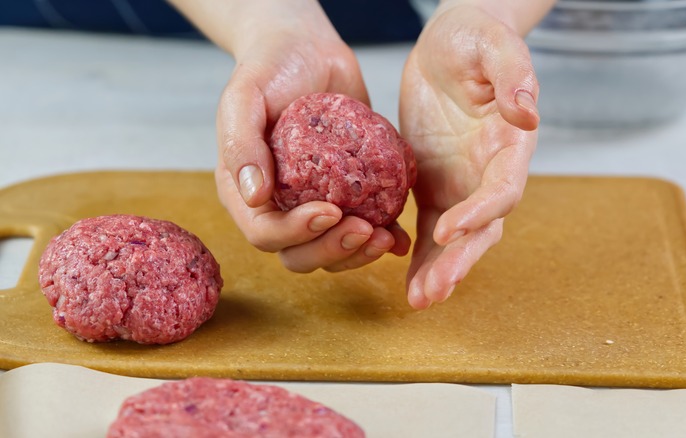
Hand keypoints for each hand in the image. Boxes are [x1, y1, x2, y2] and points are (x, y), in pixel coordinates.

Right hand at [200, 1, 410, 272]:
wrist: (306, 51)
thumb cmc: (268, 70)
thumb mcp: (245, 97)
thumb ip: (242, 143)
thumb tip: (254, 197)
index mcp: (247, 193)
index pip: (266, 233)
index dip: (296, 233)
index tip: (329, 211)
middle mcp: (280, 207)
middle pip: (300, 254)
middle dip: (332, 251)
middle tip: (364, 230)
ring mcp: (316, 204)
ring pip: (333, 252)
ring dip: (358, 253)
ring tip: (385, 236)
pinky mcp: (350, 195)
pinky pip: (364, 229)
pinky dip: (383, 238)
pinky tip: (400, 238)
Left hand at [399, 3, 540, 308]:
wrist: (451, 42)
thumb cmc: (476, 37)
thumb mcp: (493, 44)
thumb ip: (513, 74)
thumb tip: (527, 113)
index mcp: (509, 144)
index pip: (501, 188)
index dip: (480, 212)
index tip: (450, 229)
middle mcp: (489, 172)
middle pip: (483, 228)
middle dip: (459, 261)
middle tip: (432, 291)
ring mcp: (461, 183)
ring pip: (455, 238)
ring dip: (439, 270)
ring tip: (417, 300)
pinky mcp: (433, 185)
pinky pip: (428, 227)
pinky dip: (420, 255)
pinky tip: (405, 280)